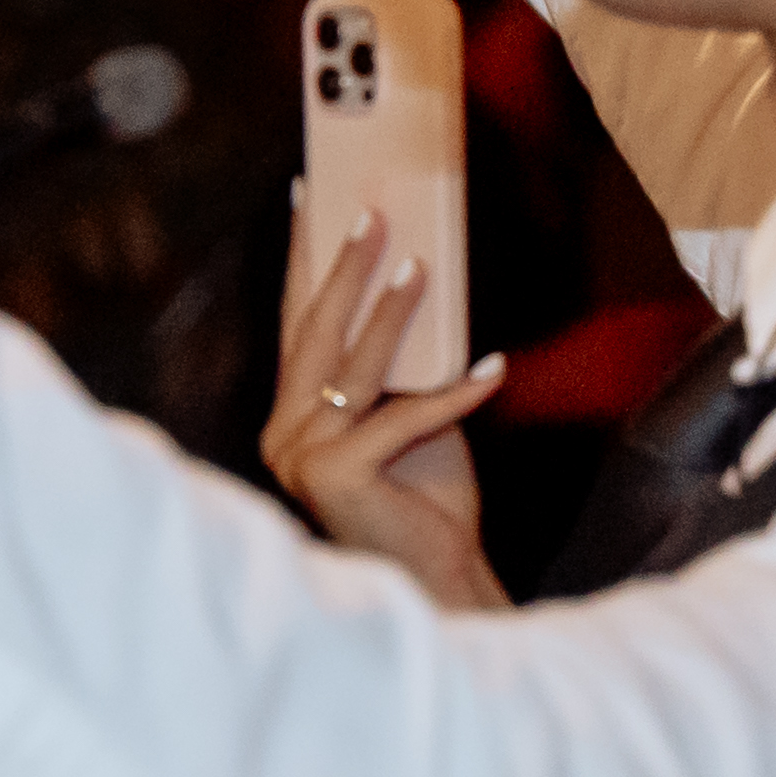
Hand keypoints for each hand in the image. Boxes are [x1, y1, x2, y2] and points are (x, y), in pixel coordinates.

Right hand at [262, 208, 508, 611]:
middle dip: (342, 268)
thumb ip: (403, 367)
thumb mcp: (412, 416)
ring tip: (423, 265)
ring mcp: (302, 457)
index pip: (295, 324)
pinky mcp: (337, 477)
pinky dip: (452, 395)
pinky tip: (492, 369)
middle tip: (371, 213)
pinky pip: (402, 418)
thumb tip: (425, 283)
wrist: (439, 577)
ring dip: (392, 312)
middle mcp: (283, 434)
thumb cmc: (425, 500)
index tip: (310, 199)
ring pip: (352, 368)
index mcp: (291, 417)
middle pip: (313, 334)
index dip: (303, 261)